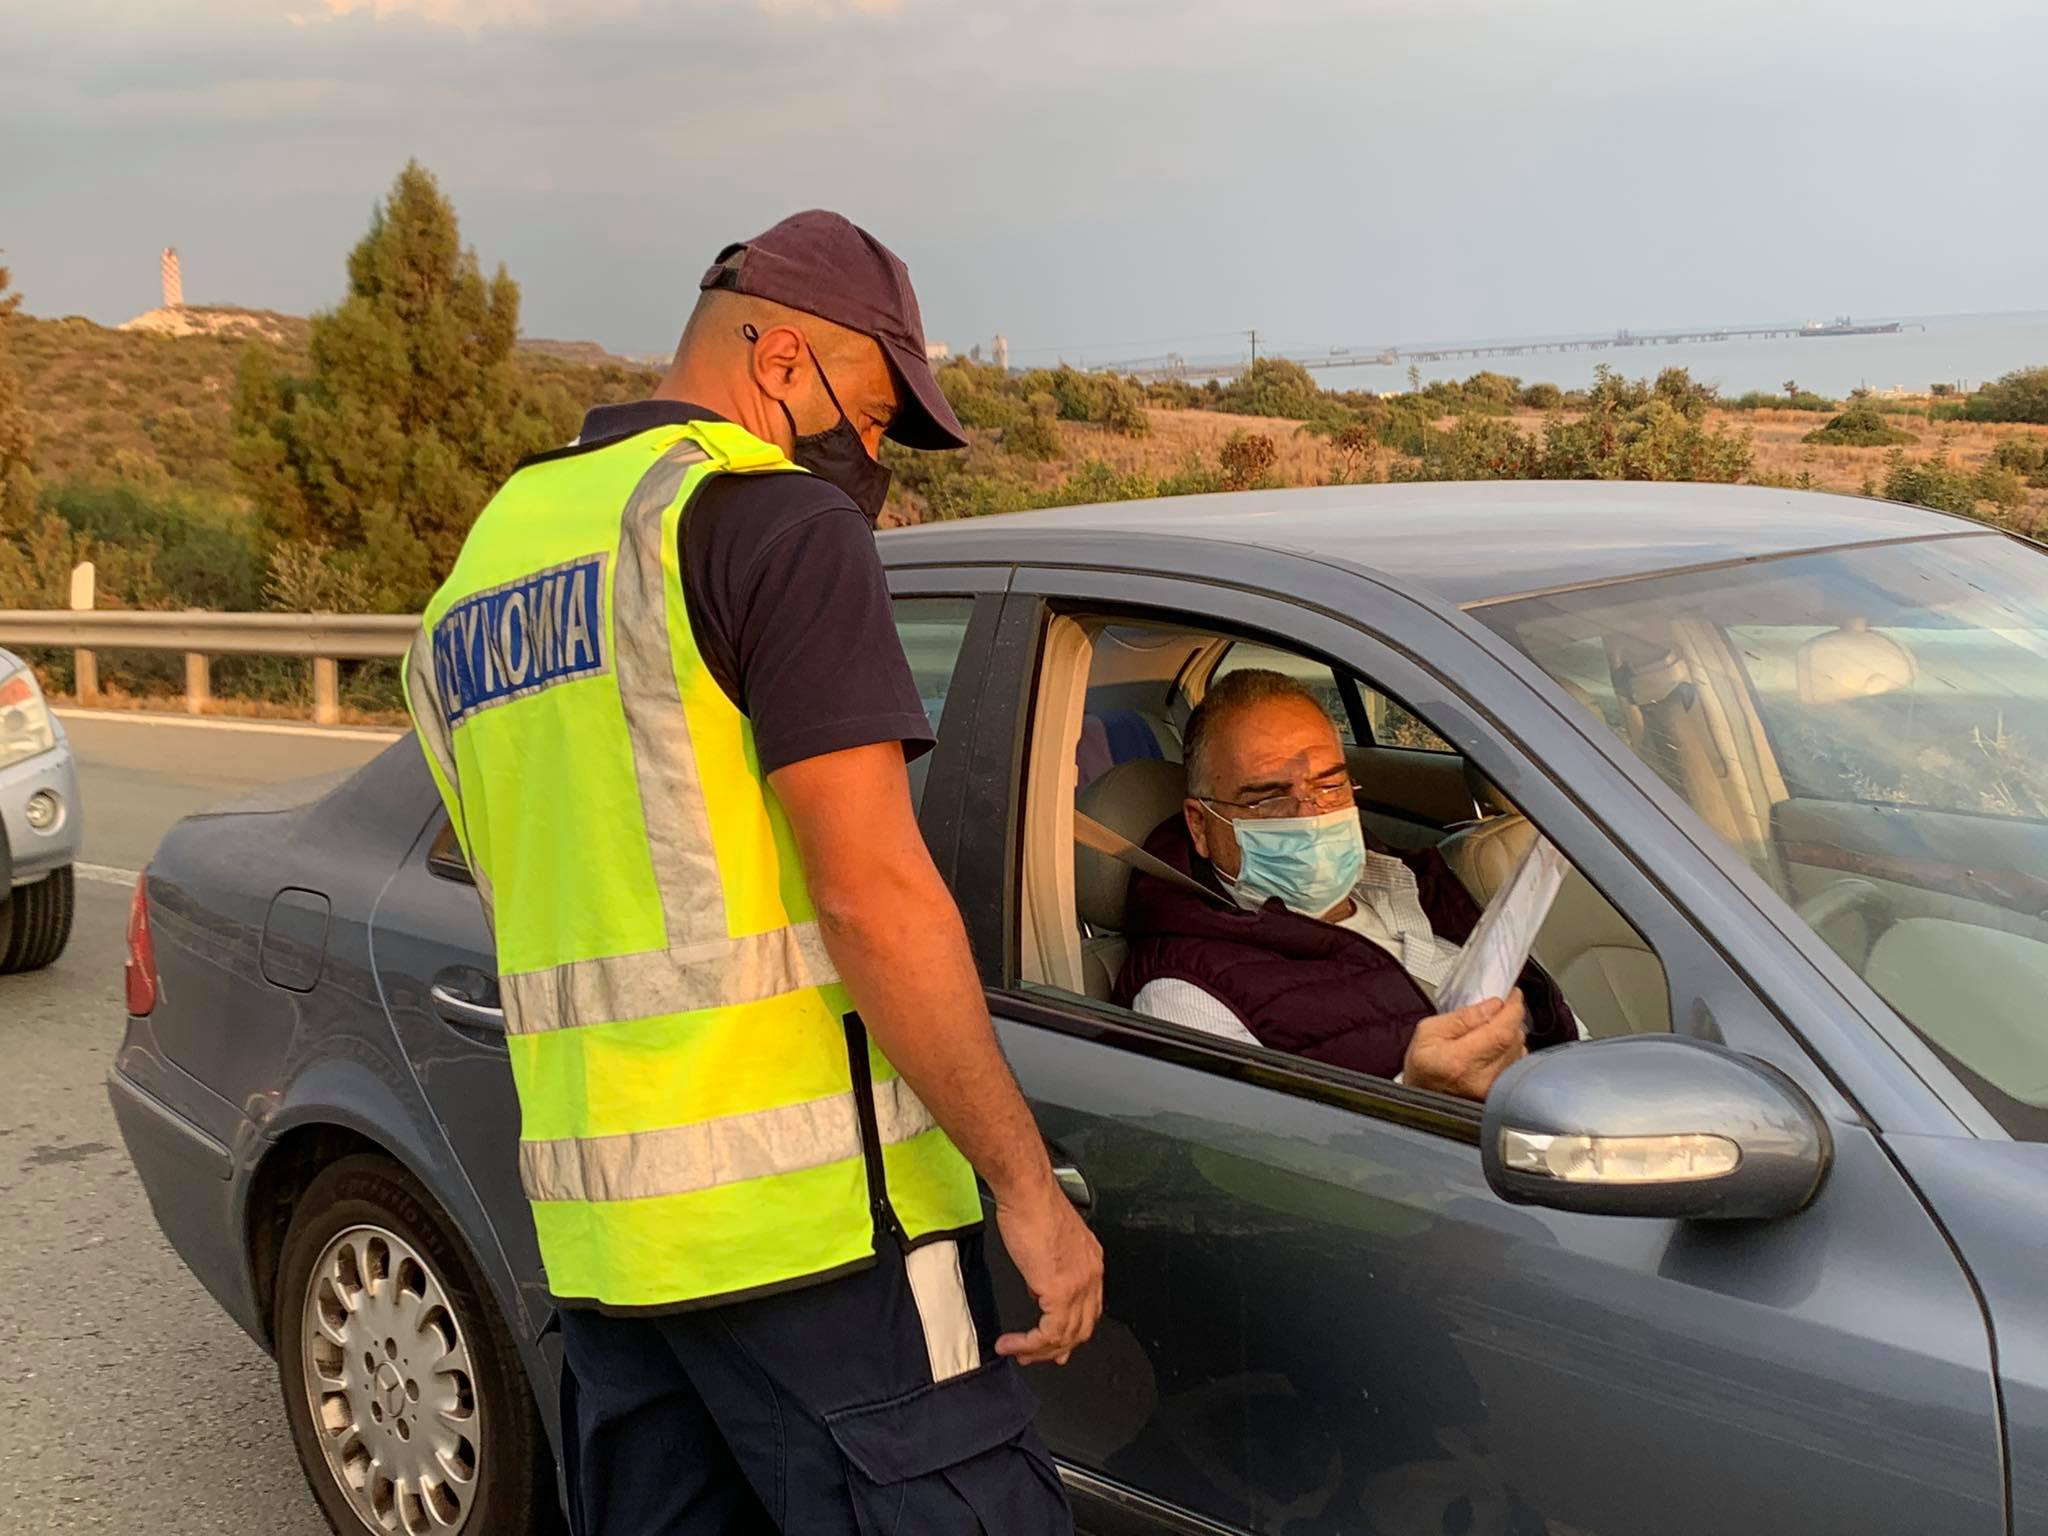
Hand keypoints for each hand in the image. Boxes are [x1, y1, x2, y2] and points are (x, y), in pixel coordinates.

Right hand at [992, 1176, 1103, 1366]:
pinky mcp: (1060, 1292)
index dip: (1071, 1331)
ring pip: (1067, 1336)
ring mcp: (1079, 1285)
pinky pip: (1050, 1334)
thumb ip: (1047, 1270)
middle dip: (1056, 1348)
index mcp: (1090, 1262)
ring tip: (1018, 1353)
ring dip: (1039, 1350)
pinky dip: (1030, 1344)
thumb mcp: (1046, 1243)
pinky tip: (1013, 1344)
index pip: (1088, 1309)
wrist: (1027, 1191)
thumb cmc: (1033, 1205)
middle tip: (1033, 1356)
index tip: (1054, 1343)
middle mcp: (1091, 1275)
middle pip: (1081, 1328)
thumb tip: (1038, 1290)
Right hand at [1403, 990, 1527, 1101]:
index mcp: (1459, 1061)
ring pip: (1519, 1050)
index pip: (1501, 1032)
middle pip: (1514, 1040)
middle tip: (1496, 1009)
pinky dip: (1510, 1049)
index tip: (1512, 995)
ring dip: (1510, 1034)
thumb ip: (1462, 1017)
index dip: (1512, 1010)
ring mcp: (1494, 1089)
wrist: (1421, 1097)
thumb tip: (1492, 1006)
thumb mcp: (1428, 1032)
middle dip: (1509, 1019)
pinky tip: (1493, 1047)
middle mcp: (1481, 1079)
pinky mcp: (1502, 1092)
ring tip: (1490, 1031)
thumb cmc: (1423, 1067)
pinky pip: (1517, 1063)